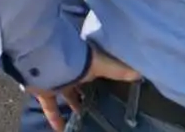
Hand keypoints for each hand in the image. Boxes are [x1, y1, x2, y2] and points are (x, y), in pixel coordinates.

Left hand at [25, 44, 141, 131]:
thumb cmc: (77, 59)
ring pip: (67, 96)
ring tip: (84, 120)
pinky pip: (51, 108)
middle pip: (82, 84)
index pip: (98, 70)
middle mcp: (72, 71)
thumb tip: (139, 73)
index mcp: (87, 62)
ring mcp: (57, 80)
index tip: (114, 91)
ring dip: (74, 107)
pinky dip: (55, 119)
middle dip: (89, 95)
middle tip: (100, 108)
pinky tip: (61, 130)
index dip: (105, 78)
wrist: (46, 61)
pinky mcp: (45, 91)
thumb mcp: (101, 64)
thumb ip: (118, 70)